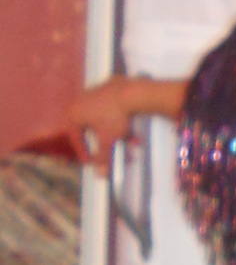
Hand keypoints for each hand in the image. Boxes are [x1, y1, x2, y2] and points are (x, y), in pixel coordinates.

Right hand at [66, 74, 186, 171]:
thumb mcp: (107, 140)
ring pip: (105, 122)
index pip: (76, 138)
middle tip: (108, 153)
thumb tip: (100, 174)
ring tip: (131, 145)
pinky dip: (121, 124)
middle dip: (105, 145)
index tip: (90, 162)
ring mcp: (93, 94)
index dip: (83, 152)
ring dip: (117, 136)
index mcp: (73, 113)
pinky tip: (134, 135)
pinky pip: (112, 112)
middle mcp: (80, 101)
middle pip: (92, 130)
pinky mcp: (108, 90)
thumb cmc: (113, 116)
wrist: (131, 92)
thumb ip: (102, 157)